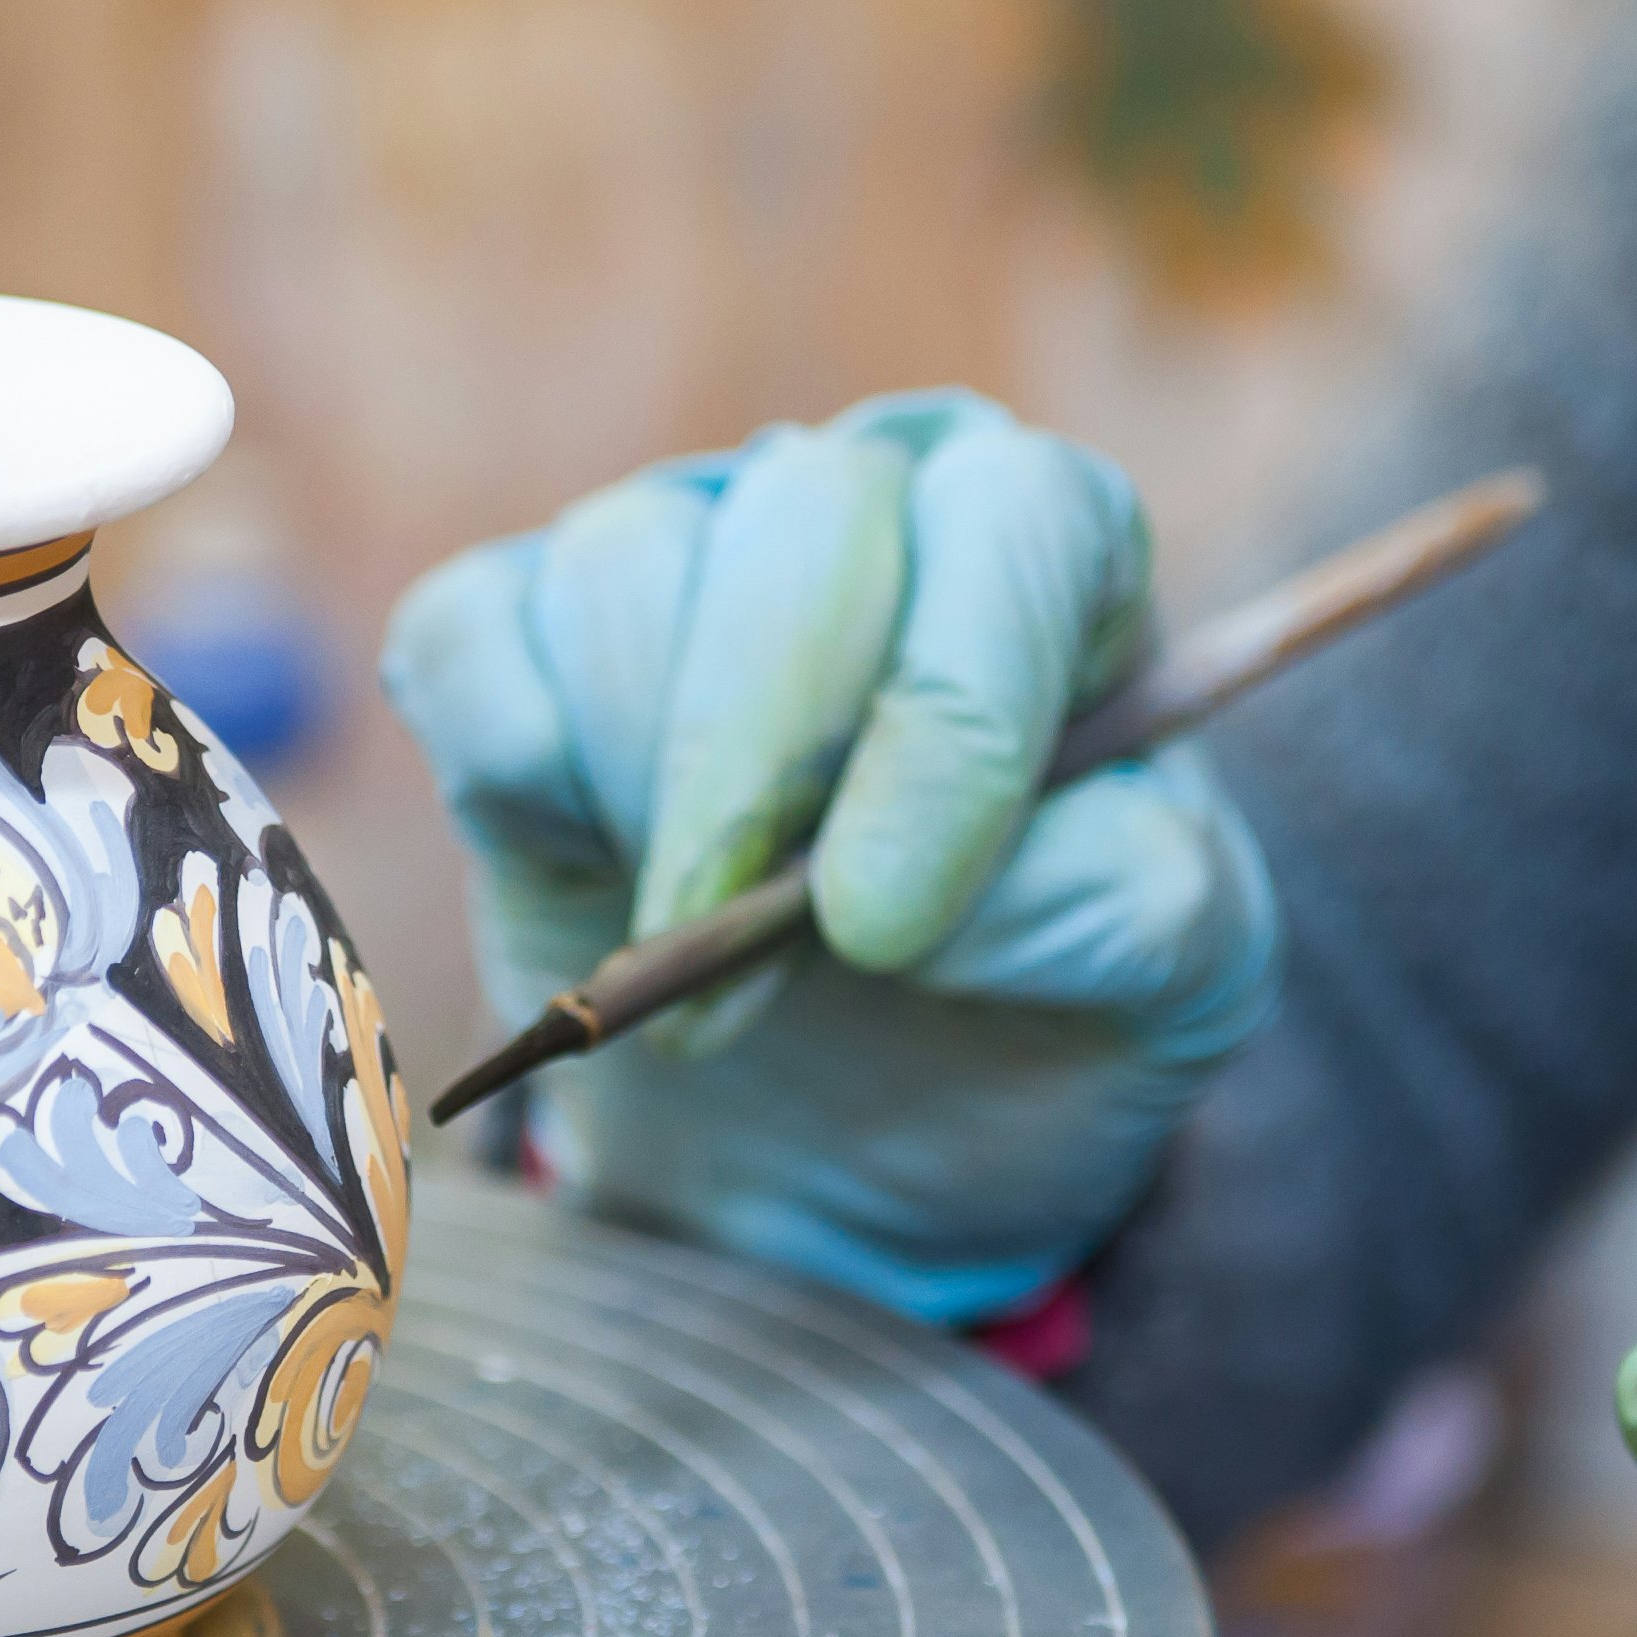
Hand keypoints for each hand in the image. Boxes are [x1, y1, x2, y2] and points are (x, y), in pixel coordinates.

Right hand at [378, 391, 1277, 1326]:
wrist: (844, 1136)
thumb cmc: (1025, 1013)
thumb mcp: (1162, 988)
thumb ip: (1110, 902)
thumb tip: (907, 888)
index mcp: (1049, 546)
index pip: (1014, 524)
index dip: (949, 715)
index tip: (887, 922)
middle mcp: (867, 501)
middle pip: (809, 518)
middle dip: (767, 760)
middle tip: (740, 949)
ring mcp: (677, 546)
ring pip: (627, 572)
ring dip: (645, 796)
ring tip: (691, 961)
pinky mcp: (513, 633)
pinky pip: (474, 640)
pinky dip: (513, 770)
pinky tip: (584, 871)